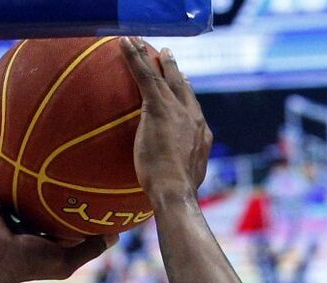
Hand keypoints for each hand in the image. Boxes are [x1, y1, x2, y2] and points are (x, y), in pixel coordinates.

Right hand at [0, 155, 108, 281]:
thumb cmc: (32, 263)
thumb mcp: (68, 259)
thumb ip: (91, 247)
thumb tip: (117, 235)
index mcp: (34, 238)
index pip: (49, 220)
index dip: (58, 206)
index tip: (70, 190)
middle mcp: (14, 226)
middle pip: (25, 201)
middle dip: (31, 186)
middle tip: (41, 163)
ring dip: (1, 173)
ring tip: (7, 151)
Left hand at [123, 39, 210, 204]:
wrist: (176, 191)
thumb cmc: (176, 194)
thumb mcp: (185, 178)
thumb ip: (181, 167)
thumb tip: (176, 175)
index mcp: (200, 133)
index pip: (192, 107)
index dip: (187, 92)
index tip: (184, 82)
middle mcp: (193, 117)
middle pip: (182, 86)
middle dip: (174, 70)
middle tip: (167, 56)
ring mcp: (177, 110)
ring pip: (163, 77)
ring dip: (153, 58)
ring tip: (143, 45)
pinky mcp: (159, 107)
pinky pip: (145, 76)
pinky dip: (135, 58)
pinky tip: (125, 44)